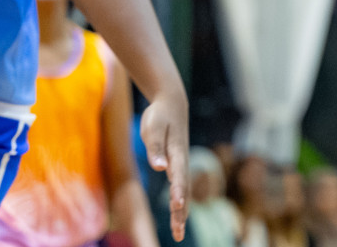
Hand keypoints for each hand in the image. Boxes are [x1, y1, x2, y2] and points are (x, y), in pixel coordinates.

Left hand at [139, 91, 189, 240]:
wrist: (172, 104)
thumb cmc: (160, 115)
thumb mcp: (153, 128)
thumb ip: (155, 147)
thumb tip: (159, 167)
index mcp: (176, 153)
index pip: (179, 176)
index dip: (178, 192)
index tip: (177, 206)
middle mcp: (181, 161)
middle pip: (184, 190)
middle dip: (182, 212)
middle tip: (179, 233)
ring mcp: (181, 164)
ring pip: (184, 192)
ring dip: (182, 212)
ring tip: (179, 233)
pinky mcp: (177, 165)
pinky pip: (181, 188)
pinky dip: (181, 204)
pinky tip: (179, 214)